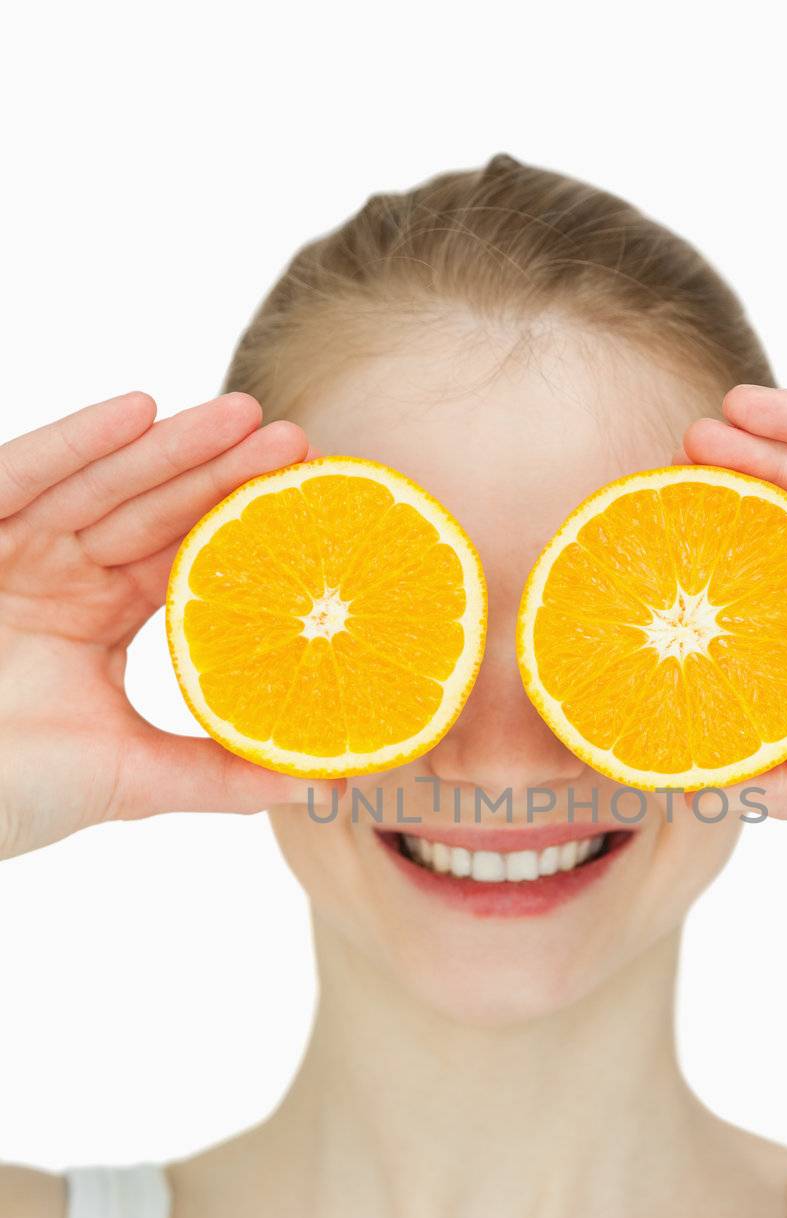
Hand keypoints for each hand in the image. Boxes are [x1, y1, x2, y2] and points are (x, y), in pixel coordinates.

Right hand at [0, 390, 332, 859]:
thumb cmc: (12, 791)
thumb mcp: (131, 778)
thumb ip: (217, 774)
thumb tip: (311, 783)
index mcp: (100, 615)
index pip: (185, 554)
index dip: (244, 524)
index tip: (310, 499)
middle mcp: (61, 573)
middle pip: (154, 507)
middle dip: (222, 470)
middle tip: (295, 440)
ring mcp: (13, 550)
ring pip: (102, 482)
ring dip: (170, 446)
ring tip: (245, 417)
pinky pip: (20, 477)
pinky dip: (75, 444)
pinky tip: (138, 411)